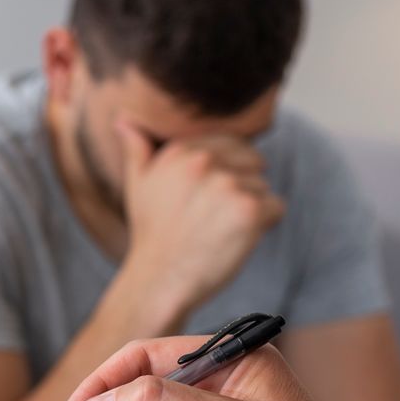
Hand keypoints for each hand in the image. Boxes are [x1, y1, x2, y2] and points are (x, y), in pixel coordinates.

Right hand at [119, 123, 284, 314]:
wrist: (159, 280)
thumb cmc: (152, 235)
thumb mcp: (138, 186)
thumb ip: (137, 150)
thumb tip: (123, 120)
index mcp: (181, 151)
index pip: (232, 145)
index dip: (226, 174)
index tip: (204, 203)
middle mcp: (204, 161)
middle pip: (252, 163)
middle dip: (241, 188)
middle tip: (211, 219)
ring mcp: (228, 184)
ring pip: (263, 188)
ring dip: (250, 211)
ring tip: (218, 232)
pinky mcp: (249, 209)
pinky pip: (276, 207)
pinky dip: (264, 227)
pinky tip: (235, 240)